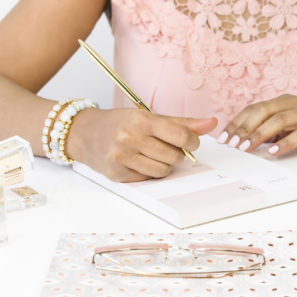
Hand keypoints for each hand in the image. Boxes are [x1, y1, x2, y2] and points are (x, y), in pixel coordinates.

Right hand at [67, 108, 216, 181]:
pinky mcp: (116, 174)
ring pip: (162, 171)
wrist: (84, 133)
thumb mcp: (148, 117)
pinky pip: (147, 179)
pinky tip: (138, 162)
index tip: (191, 143)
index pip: (181, 135)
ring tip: (152, 155)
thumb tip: (212, 123)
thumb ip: (181, 123)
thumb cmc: (120, 123)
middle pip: (173, 156)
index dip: (192, 142)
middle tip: (166, 148)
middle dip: (176, 155)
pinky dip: (148, 173)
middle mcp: (130, 138)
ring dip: (164, 166)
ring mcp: (122, 157)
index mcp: (141, 120)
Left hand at [218, 94, 296, 154]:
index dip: (237, 123)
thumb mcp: (292, 126)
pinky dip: (285, 143)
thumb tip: (246, 143)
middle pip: (262, 112)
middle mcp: (294, 104)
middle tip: (230, 144)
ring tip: (246, 149)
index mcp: (283, 102)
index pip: (254, 109)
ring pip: (279, 121)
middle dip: (243, 128)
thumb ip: (273, 131)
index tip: (222, 138)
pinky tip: (274, 153)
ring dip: (259, 135)